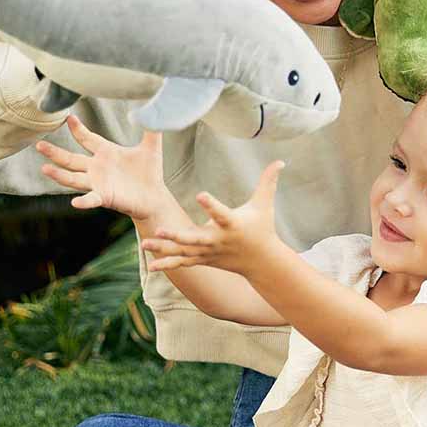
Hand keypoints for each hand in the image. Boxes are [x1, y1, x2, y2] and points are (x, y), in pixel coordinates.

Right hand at [36, 114, 168, 221]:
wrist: (155, 197)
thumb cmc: (150, 173)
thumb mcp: (151, 148)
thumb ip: (152, 128)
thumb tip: (156, 107)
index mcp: (106, 153)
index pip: (87, 138)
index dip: (77, 128)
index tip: (68, 117)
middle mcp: (97, 168)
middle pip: (70, 159)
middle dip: (54, 152)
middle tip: (38, 144)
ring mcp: (99, 183)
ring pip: (73, 178)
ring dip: (59, 175)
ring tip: (44, 168)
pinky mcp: (105, 197)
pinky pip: (91, 199)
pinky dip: (84, 201)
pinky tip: (75, 202)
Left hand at [141, 160, 285, 276]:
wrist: (262, 262)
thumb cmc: (262, 228)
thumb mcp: (265, 205)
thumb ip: (268, 182)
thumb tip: (281, 161)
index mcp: (232, 224)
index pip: (221, 213)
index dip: (211, 204)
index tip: (200, 194)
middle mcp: (218, 240)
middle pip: (196, 238)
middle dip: (178, 236)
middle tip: (160, 229)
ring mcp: (209, 252)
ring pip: (184, 251)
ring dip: (165, 248)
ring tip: (145, 243)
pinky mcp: (204, 259)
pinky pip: (184, 262)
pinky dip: (168, 263)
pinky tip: (151, 265)